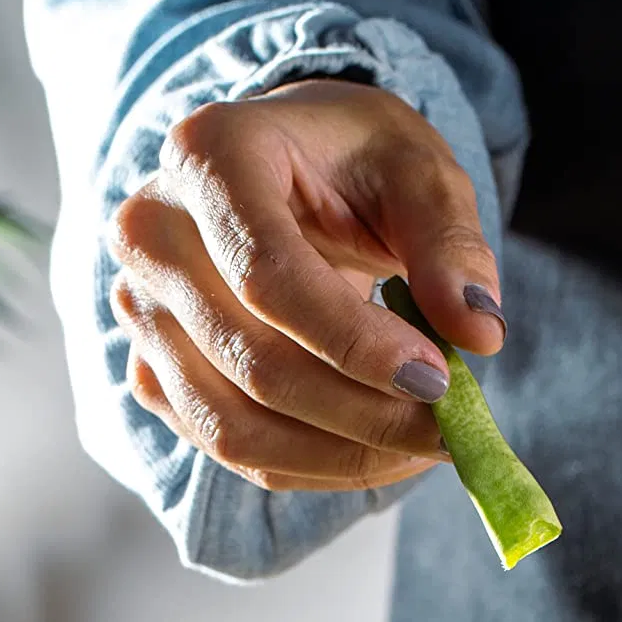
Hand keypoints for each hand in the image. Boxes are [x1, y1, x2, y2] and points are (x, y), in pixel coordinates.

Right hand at [109, 79, 504, 490]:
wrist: (287, 168)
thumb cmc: (352, 159)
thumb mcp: (418, 170)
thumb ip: (450, 244)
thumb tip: (480, 334)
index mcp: (209, 155)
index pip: (268, 277)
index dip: (355, 343)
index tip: (438, 379)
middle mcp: (152, 235)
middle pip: (252, 364)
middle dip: (363, 413)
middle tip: (450, 431)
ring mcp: (141, 312)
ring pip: (233, 427)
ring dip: (339, 456)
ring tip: (422, 449)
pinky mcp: (152, 372)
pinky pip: (229, 449)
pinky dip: (311, 466)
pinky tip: (378, 451)